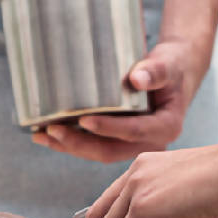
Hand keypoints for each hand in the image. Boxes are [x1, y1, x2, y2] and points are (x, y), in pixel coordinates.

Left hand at [32, 40, 207, 162]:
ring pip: (101, 153)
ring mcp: (136, 143)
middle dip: (80, 144)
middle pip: (113, 150)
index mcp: (167, 126)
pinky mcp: (122, 140)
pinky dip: (73, 143)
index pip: (136, 132)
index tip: (84, 120)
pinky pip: (96, 146)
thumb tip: (137, 78)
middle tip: (53, 130)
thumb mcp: (168, 65)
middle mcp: (152, 141)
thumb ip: (156, 71)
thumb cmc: (172, 67)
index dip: (110, 128)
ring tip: (43, 134)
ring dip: (71, 147)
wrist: (175, 73)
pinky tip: (49, 136)